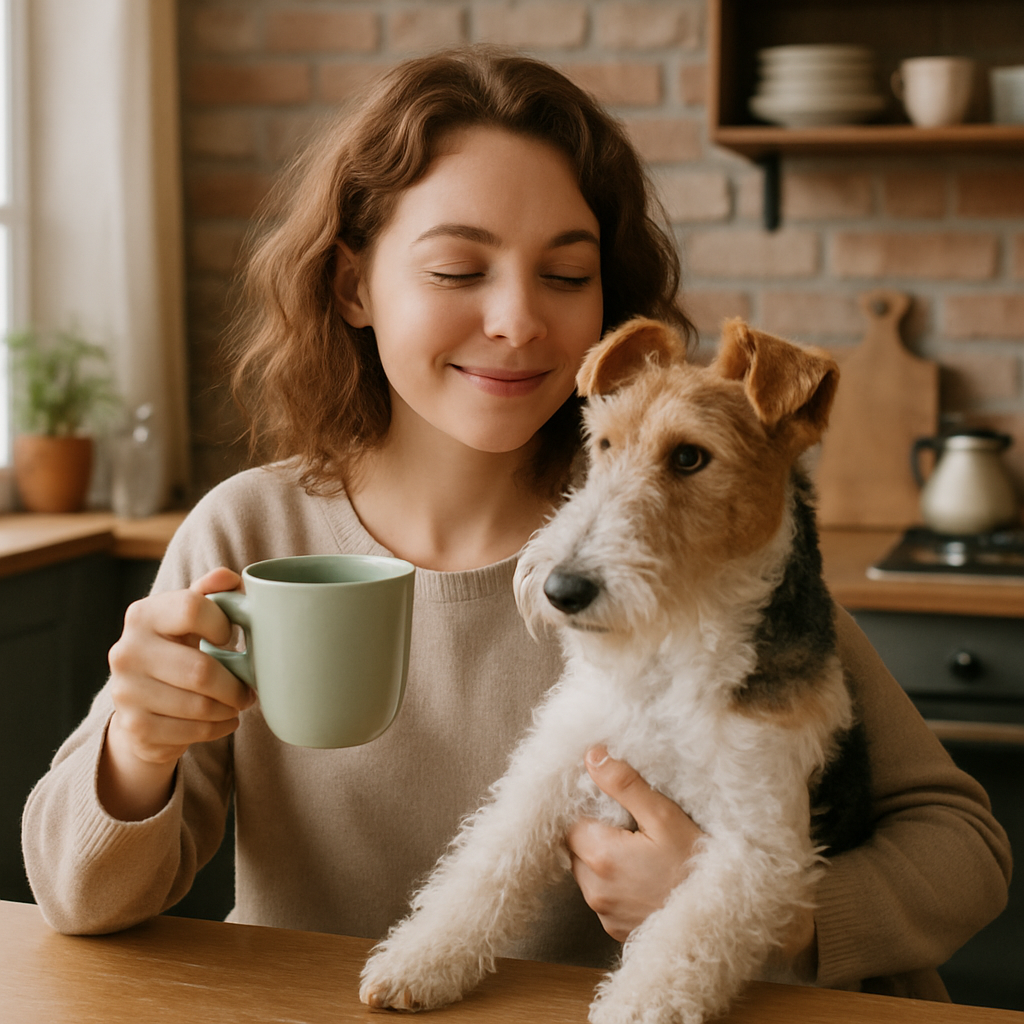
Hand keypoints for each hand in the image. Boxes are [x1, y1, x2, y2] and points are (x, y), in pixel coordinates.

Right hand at [99, 567, 255, 820]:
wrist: (141, 703)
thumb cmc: (178, 649)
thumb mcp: (190, 618)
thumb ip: (211, 593)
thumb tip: (230, 578)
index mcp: (143, 615)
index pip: (191, 608)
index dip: (222, 624)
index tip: (230, 637)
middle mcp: (126, 651)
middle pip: (200, 670)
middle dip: (235, 685)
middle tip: (249, 690)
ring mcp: (125, 691)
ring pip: (199, 706)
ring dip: (229, 708)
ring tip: (237, 703)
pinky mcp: (133, 726)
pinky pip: (192, 732)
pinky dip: (218, 728)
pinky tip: (224, 720)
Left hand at [567, 746, 819, 976]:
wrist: (724, 919)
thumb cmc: (698, 865)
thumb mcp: (664, 816)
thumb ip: (624, 785)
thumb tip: (592, 757)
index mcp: (601, 856)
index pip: (571, 822)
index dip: (590, 810)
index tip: (615, 808)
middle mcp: (595, 890)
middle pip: (576, 849)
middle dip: (596, 834)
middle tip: (631, 828)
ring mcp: (605, 914)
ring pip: (587, 874)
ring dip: (603, 861)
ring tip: (640, 853)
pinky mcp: (615, 930)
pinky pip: (603, 898)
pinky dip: (615, 885)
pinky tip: (643, 877)